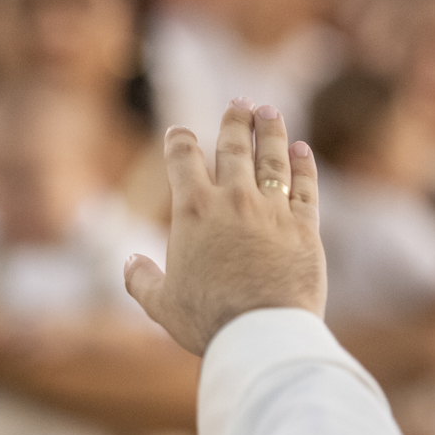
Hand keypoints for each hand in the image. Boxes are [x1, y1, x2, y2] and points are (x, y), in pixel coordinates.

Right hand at [124, 99, 325, 355]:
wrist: (263, 332)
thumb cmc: (207, 320)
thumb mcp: (161, 304)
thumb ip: (140, 280)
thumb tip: (130, 261)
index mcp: (192, 211)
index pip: (183, 159)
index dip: (179, 141)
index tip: (178, 132)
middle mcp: (232, 199)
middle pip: (233, 147)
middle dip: (234, 121)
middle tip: (239, 103)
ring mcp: (272, 209)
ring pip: (272, 158)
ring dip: (270, 131)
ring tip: (269, 112)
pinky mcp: (304, 227)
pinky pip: (305, 186)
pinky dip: (304, 165)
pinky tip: (302, 151)